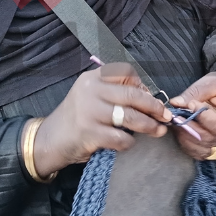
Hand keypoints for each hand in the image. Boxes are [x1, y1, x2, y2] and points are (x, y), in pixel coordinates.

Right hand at [32, 63, 171, 177]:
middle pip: (132, 95)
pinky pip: (121, 138)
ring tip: (159, 130)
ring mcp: (89, 112)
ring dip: (149, 126)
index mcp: (93, 78)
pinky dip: (129, 142)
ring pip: (130, 117)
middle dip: (154, 107)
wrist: (49, 140)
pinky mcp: (90, 133)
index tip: (152, 99)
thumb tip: (150, 98)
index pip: (126, 73)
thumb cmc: (77, 119)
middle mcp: (90, 90)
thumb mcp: (92, 96)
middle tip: (166, 116)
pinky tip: (128, 143)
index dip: (143, 86)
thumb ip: (115, 93)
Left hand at [169, 71, 215, 159]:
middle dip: (188, 127)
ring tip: (178, 123)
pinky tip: (184, 133)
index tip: (191, 104)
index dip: (201, 117)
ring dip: (186, 137)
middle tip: (176, 116)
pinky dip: (189, 145)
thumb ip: (194, 93)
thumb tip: (175, 103)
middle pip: (209, 139)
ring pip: (203, 149)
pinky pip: (202, 154)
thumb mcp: (212, 82)